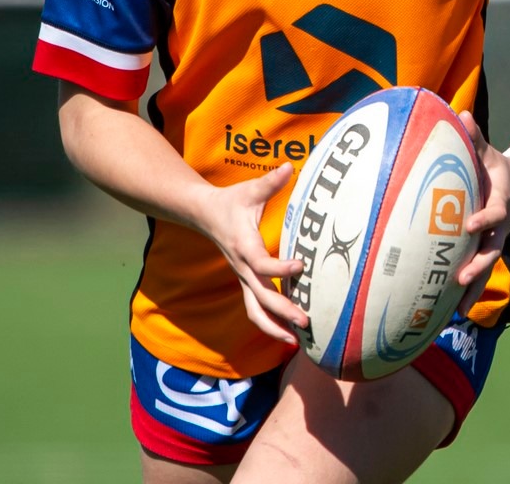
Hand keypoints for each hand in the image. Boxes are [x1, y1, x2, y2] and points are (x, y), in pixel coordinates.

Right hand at [195, 163, 307, 343]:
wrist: (204, 214)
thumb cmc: (230, 201)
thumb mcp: (249, 190)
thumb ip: (270, 182)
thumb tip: (289, 166)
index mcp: (244, 246)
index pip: (262, 263)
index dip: (280, 267)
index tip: (301, 265)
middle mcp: (243, 267)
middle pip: (261, 297)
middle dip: (283, 311)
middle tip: (305, 321)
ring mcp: (243, 277)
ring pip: (255, 310)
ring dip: (274, 327)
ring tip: (296, 341)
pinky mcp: (245, 281)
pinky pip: (255, 308)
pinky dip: (269, 323)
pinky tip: (287, 334)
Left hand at [453, 111, 509, 311]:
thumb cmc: (497, 166)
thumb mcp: (488, 152)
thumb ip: (474, 138)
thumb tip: (460, 115)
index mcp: (500, 203)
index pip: (492, 214)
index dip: (483, 219)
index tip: (469, 225)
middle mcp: (498, 227)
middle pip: (490, 250)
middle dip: (477, 266)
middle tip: (462, 279)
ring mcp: (494, 239)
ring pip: (485, 267)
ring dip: (474, 288)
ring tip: (459, 309)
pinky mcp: (487, 247)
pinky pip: (479, 270)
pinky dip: (470, 290)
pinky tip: (454, 309)